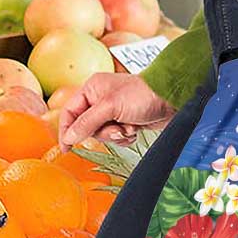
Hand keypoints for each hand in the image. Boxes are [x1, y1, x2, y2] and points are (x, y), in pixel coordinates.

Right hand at [58, 73, 175, 150]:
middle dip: (103, 132)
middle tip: (116, 129)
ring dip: (116, 135)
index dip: (66, 130)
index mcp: (92, 89)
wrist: (171, 99)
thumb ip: (87, 122)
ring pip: (102, 134)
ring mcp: (113, 111)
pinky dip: (125, 137)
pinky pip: (116, 137)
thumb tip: (69, 137)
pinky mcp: (125, 121)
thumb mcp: (110, 107)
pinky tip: (135, 129)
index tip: (66, 148)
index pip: (70, 112)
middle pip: (86, 127)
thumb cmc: (142, 95)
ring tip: (129, 127)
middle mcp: (100, 99)